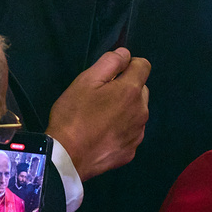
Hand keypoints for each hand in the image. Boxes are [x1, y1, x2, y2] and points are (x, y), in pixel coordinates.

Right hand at [46, 48, 149, 180]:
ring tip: (101, 117)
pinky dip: (122, 130)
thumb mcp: (86, 81)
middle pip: (141, 90)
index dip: (128, 64)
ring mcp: (138, 134)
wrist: (68, 157)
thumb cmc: (74, 115)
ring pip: (137, 112)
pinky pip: (131, 133)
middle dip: (126, 88)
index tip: (112, 73)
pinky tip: (103, 134)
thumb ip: (109, 62)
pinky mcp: (131, 151)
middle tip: (101, 97)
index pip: (144, 66)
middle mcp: (141, 111)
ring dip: (126, 110)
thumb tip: (125, 53)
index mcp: (131, 91)